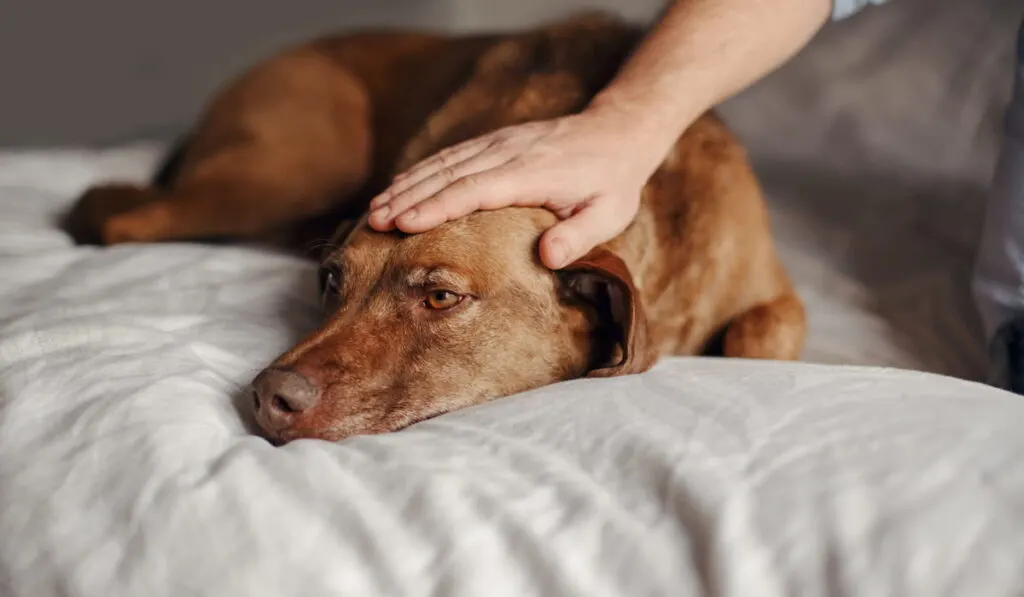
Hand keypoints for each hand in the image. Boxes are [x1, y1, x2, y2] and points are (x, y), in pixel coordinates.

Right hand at [367, 109, 661, 268]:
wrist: (616, 133)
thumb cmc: (612, 182)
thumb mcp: (609, 214)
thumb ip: (579, 237)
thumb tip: (548, 257)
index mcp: (531, 174)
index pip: (474, 190)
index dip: (437, 207)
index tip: (405, 224)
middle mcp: (507, 153)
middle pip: (448, 175)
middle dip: (408, 198)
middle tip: (375, 222)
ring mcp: (498, 143)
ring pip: (444, 163)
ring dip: (407, 185)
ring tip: (376, 210)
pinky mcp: (495, 141)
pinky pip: (451, 156)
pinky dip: (422, 171)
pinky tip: (400, 187)